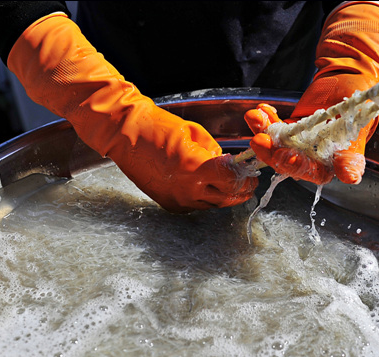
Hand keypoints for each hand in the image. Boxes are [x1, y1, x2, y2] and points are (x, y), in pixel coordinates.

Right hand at [7, 14, 257, 212]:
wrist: (126, 134)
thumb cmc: (161, 128)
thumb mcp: (197, 135)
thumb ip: (216, 154)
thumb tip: (228, 166)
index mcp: (196, 170)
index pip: (233, 182)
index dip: (246, 179)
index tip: (252, 175)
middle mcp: (188, 190)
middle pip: (226, 200)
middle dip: (240, 191)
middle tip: (248, 184)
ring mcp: (177, 200)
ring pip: (211, 206)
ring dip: (223, 196)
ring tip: (229, 185)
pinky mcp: (168, 203)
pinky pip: (195, 205)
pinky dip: (204, 198)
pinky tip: (207, 187)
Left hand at [246, 3, 378, 184]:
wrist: (349, 80)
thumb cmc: (359, 103)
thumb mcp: (359, 124)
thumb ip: (352, 151)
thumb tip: (350, 177)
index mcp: (334, 163)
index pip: (314, 172)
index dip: (300, 167)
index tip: (290, 157)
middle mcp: (314, 159)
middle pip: (288, 162)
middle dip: (272, 151)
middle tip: (260, 139)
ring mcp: (298, 145)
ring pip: (275, 146)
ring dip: (264, 132)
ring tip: (255, 117)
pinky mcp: (288, 131)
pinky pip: (273, 129)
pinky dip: (265, 120)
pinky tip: (260, 110)